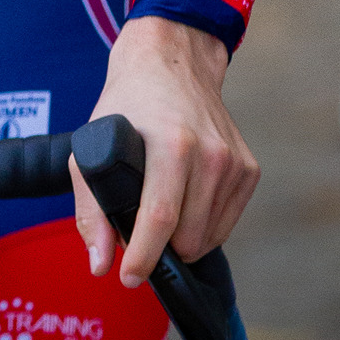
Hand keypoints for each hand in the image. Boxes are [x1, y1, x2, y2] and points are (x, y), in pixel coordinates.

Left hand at [71, 15, 258, 285]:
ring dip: (182, 240)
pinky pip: (226, 224)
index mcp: (171, 144)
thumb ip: (91, 209)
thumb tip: (100, 264)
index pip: (160, 219)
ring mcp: (234, 162)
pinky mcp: (249, 169)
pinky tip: (184, 204)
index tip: (129, 277)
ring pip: (208, 237)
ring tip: (159, 213)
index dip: (144, 257)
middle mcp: (210, 153)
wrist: (173, 61)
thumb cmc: (128, 105)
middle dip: (160, 249)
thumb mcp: (92, 147)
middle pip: (187, 237)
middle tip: (139, 231)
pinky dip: (203, 227)